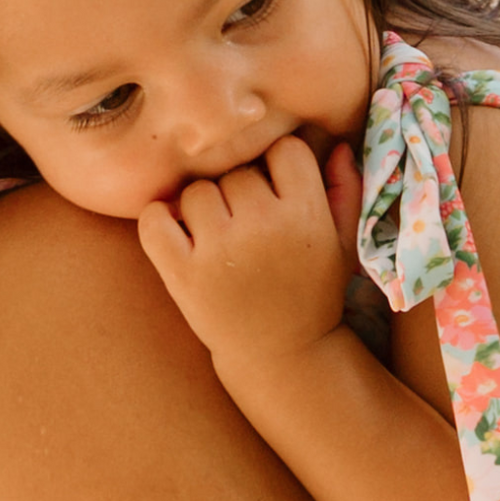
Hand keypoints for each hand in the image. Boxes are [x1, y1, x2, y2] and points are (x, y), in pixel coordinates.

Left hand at [138, 136, 358, 371]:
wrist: (281, 355)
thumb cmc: (313, 293)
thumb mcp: (343, 245)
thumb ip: (346, 190)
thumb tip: (336, 145)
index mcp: (305, 214)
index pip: (284, 149)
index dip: (279, 166)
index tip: (278, 189)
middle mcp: (262, 226)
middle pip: (237, 171)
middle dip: (241, 191)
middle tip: (248, 222)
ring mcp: (219, 251)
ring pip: (196, 191)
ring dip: (203, 208)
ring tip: (219, 236)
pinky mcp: (182, 274)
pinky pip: (153, 219)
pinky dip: (158, 220)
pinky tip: (177, 233)